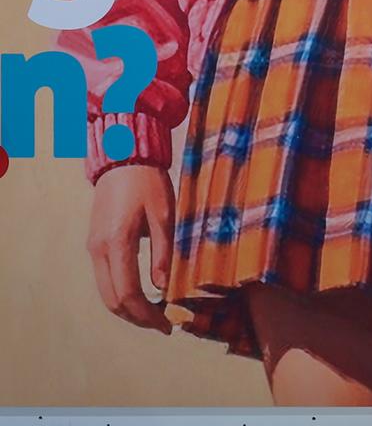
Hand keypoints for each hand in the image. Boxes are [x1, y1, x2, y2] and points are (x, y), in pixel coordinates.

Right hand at [87, 165, 174, 332]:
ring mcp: (94, 247)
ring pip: (106, 292)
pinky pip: (105, 277)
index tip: (167, 324)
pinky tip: (141, 292)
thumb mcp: (164, 214)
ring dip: (127, 308)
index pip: (128, 294)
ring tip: (154, 313)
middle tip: (162, 324)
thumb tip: (164, 288)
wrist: (123, 157)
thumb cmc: (148, 182)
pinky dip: (120, 292)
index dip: (147, 315)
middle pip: (112, 300)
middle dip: (137, 318)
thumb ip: (164, 251)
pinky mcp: (95, 243)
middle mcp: (99, 250)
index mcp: (117, 243)